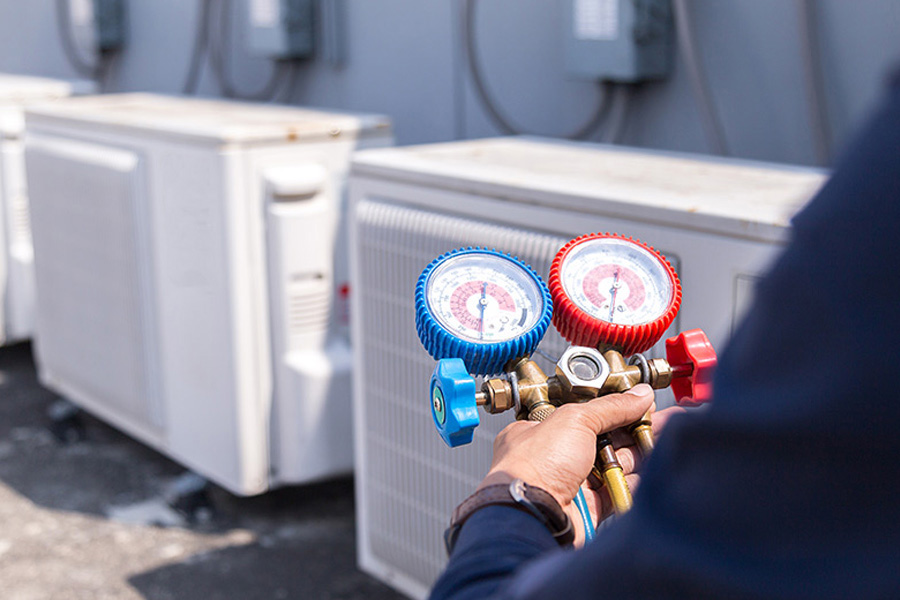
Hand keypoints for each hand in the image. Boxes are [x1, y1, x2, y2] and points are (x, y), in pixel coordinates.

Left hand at [476, 384, 683, 544]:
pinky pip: (616, 491)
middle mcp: (555, 457)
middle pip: (602, 438)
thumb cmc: (535, 467)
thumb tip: (638, 395)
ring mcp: (571, 483)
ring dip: (638, 454)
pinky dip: (633, 482)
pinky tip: (650, 469)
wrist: (533, 514)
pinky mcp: (588, 508)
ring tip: (661, 440)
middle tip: (660, 421)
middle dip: (632, 429)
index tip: (638, 403)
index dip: (613, 408)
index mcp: (542, 430)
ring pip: (613, 465)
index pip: (584, 413)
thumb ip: (611, 407)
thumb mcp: (575, 420)